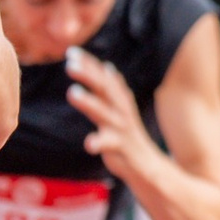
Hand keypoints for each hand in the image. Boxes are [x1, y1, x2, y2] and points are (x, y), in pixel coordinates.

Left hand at [67, 47, 157, 182]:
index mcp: (119, 103)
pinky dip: (99, 143)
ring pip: (105, 113)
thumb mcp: (122, 111)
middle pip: (105, 89)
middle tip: (69, 64)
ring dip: (89, 102)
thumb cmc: (130, 139)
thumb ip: (113, 91)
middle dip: (89, 75)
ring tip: (72, 92)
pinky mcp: (122, 149)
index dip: (89, 64)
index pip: (103, 78)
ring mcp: (122, 130)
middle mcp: (121, 112)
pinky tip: (89, 144)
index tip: (71, 51)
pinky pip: (110, 145)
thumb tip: (108, 68)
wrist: (149, 168)